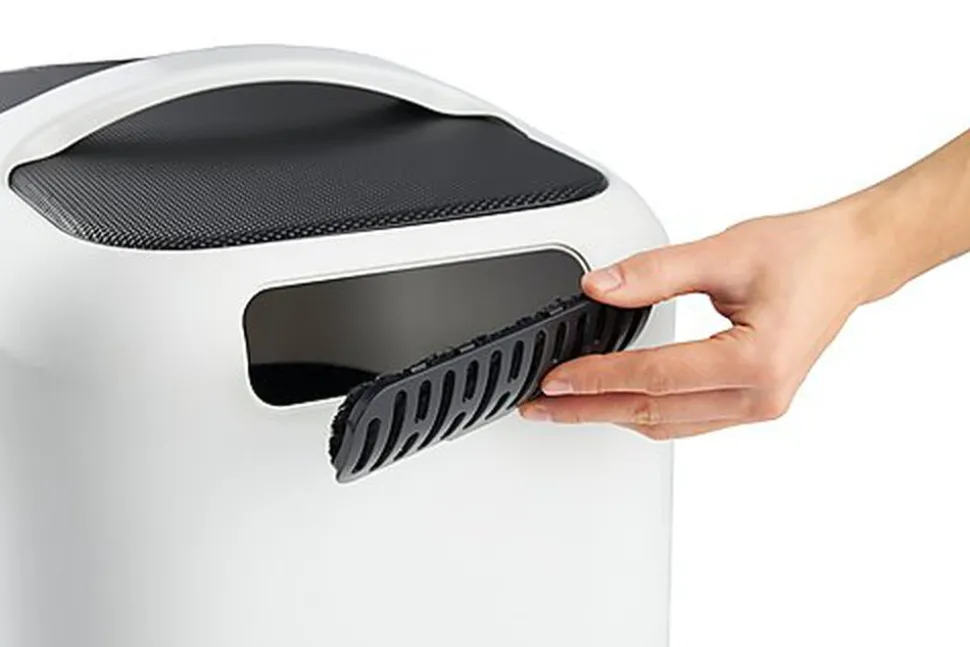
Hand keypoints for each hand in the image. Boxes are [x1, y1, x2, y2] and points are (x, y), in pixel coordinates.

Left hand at [519, 201, 881, 438]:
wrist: (851, 259)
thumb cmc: (803, 253)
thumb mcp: (723, 253)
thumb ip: (654, 273)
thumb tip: (598, 288)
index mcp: (755, 363)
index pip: (653, 377)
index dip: (596, 378)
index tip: (553, 378)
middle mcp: (759, 396)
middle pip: (653, 411)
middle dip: (590, 409)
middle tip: (540, 406)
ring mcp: (758, 406)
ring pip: (667, 423)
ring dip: (613, 415)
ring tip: (565, 408)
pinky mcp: (754, 402)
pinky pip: (686, 419)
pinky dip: (645, 411)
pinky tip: (614, 402)